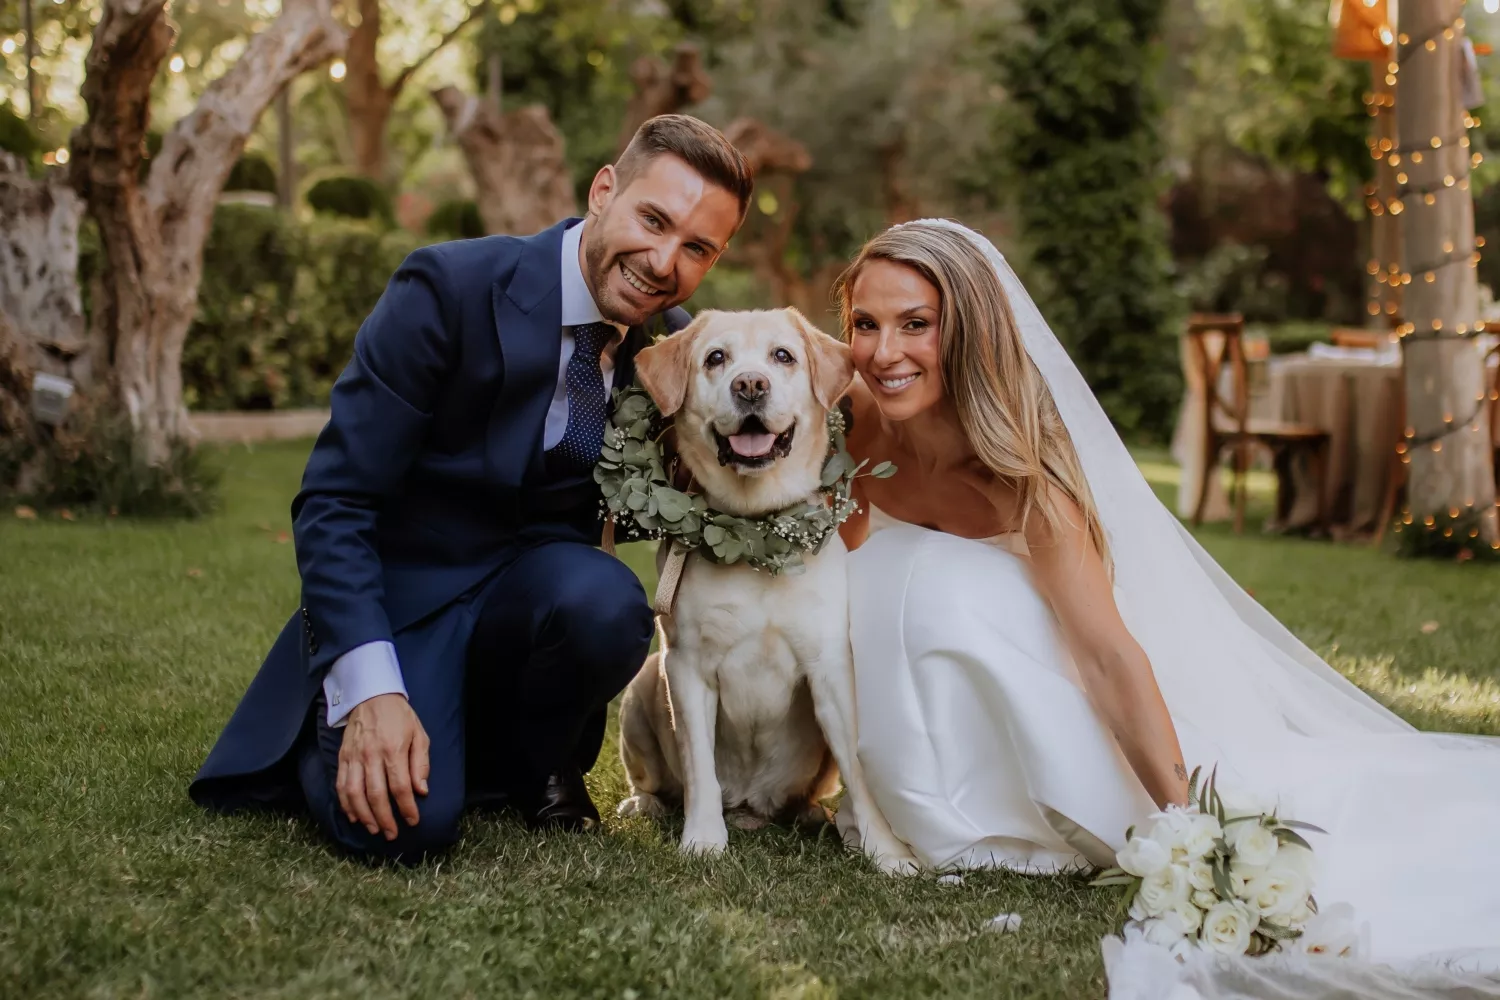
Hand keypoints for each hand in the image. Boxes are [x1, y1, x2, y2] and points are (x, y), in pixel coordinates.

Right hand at [337, 693, 429, 840]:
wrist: (371, 695)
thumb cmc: (399, 716)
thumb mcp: (420, 734)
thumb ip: (421, 764)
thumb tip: (421, 791)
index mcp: (393, 749)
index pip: (400, 786)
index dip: (406, 807)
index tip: (412, 820)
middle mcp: (371, 755)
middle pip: (375, 795)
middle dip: (385, 818)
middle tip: (392, 833)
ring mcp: (354, 757)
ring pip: (354, 794)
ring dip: (364, 815)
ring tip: (374, 828)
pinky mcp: (343, 757)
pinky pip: (341, 785)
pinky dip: (346, 804)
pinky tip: (354, 816)